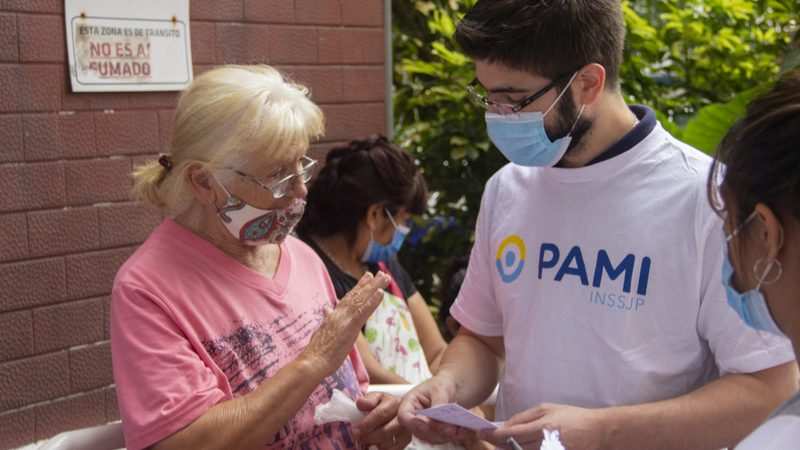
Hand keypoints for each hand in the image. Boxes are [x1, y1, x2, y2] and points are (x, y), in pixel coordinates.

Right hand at [302, 272, 389, 374]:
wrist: (312, 362)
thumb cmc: (316, 353)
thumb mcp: (322, 332)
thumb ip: (327, 320)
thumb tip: (327, 310)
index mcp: (334, 316)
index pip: (348, 299)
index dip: (359, 288)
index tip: (367, 278)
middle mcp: (339, 314)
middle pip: (356, 296)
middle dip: (369, 284)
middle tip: (380, 274)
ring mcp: (344, 319)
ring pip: (361, 300)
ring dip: (374, 287)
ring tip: (384, 278)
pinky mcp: (350, 327)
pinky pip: (363, 312)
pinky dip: (372, 301)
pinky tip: (380, 293)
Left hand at [352, 392, 410, 449]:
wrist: (396, 412)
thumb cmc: (384, 405)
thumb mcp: (376, 398)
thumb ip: (369, 400)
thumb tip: (360, 403)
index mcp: (395, 403)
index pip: (381, 414)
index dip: (367, 423)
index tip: (356, 430)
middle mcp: (403, 417)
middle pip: (386, 431)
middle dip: (369, 436)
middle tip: (359, 438)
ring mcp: (406, 431)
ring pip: (391, 443)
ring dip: (376, 445)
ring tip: (366, 444)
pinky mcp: (406, 441)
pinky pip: (395, 449)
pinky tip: (375, 447)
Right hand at [397, 374, 473, 444]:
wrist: (453, 389)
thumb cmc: (442, 384)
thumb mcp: (440, 388)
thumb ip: (438, 403)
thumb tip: (437, 417)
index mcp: (409, 404)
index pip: (405, 417)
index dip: (416, 422)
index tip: (430, 422)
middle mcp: (414, 419)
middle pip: (419, 432)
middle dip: (437, 431)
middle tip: (452, 429)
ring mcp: (424, 428)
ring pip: (432, 438)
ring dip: (447, 436)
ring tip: (462, 429)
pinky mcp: (436, 434)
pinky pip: (443, 439)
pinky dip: (454, 436)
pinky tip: (465, 430)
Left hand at [479, 403, 607, 449]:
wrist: (598, 432)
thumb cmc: (572, 417)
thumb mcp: (548, 408)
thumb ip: (525, 417)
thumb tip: (506, 425)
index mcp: (542, 426)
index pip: (511, 433)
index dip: (494, 435)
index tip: (482, 432)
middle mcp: (544, 443)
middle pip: (514, 448)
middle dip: (500, 444)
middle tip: (492, 438)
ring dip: (512, 449)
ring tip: (509, 442)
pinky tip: (524, 446)